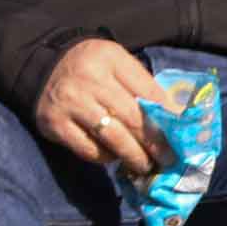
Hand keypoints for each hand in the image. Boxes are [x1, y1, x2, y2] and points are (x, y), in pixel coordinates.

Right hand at [35, 36, 172, 176]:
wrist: (42, 67)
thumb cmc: (91, 68)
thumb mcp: (118, 63)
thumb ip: (143, 85)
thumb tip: (176, 118)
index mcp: (110, 60)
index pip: (148, 93)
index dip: (169, 118)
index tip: (183, 136)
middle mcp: (88, 81)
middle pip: (132, 119)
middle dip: (155, 143)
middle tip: (168, 159)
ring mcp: (69, 104)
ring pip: (112, 138)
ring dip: (134, 156)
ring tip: (146, 165)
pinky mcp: (54, 125)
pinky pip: (88, 149)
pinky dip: (106, 157)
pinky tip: (114, 157)